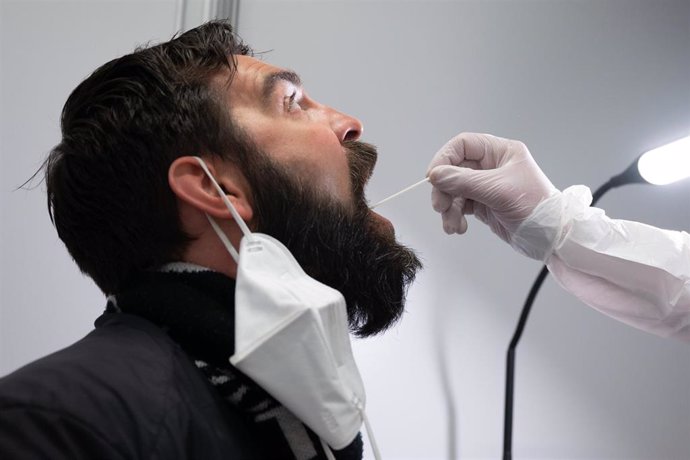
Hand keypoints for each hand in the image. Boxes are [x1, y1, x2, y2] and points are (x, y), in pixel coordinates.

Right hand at [427, 133, 556, 244]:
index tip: (433, 177)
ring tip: (451, 225)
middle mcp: (492, 166)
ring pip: (453, 190)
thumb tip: (434, 175)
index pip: (463, 145)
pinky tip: (459, 228)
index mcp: (500, 152)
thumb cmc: (535, 207)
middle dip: (444, 189)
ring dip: (447, 208)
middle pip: (454, 170)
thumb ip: (463, 181)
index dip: (445, 158)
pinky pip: (459, 206)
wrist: (551, 238)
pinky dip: (454, 217)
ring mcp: (486, 186)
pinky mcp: (483, 205)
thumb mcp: (497, 190)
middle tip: (440, 206)